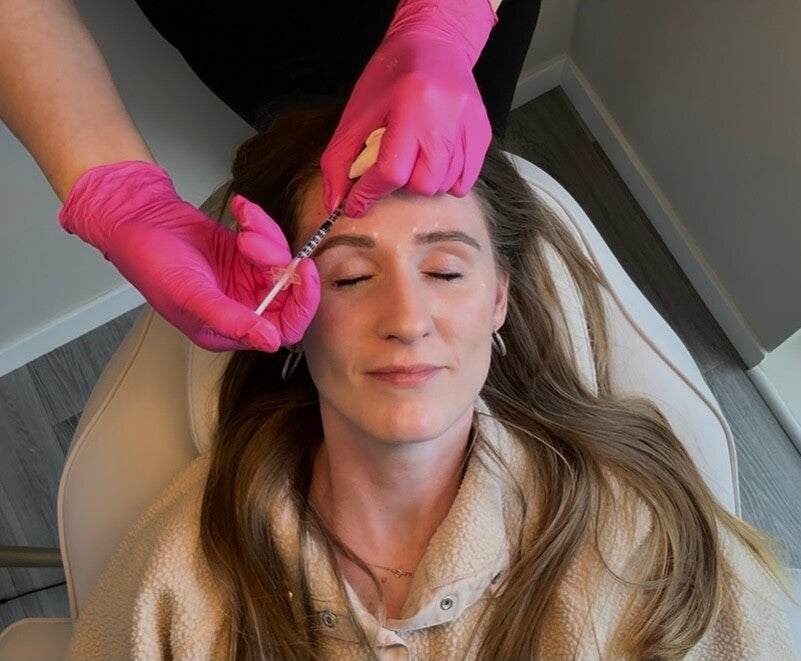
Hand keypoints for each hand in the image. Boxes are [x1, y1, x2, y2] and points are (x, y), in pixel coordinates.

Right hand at [58, 161, 319, 351]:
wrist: (139, 215)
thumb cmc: (150, 259)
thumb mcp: (189, 293)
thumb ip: (230, 319)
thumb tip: (269, 341)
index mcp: (228, 330)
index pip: (284, 330)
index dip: (301, 305)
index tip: (302, 271)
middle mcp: (242, 308)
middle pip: (289, 294)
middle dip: (278, 261)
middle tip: (257, 238)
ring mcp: (247, 280)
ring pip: (283, 262)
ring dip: (266, 236)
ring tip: (241, 221)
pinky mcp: (249, 254)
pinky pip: (272, 240)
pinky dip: (260, 222)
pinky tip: (240, 211)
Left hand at [321, 0, 496, 216]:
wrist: (434, 43)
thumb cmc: (391, 76)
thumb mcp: (357, 112)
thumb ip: (340, 159)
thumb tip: (334, 203)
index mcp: (411, 104)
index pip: (392, 170)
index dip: (369, 193)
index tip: (355, 203)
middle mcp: (446, 117)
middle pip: (424, 184)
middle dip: (401, 186)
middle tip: (392, 168)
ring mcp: (469, 126)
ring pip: (446, 185)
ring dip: (424, 182)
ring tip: (414, 159)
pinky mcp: (483, 132)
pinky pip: (465, 179)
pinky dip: (447, 180)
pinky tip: (434, 161)